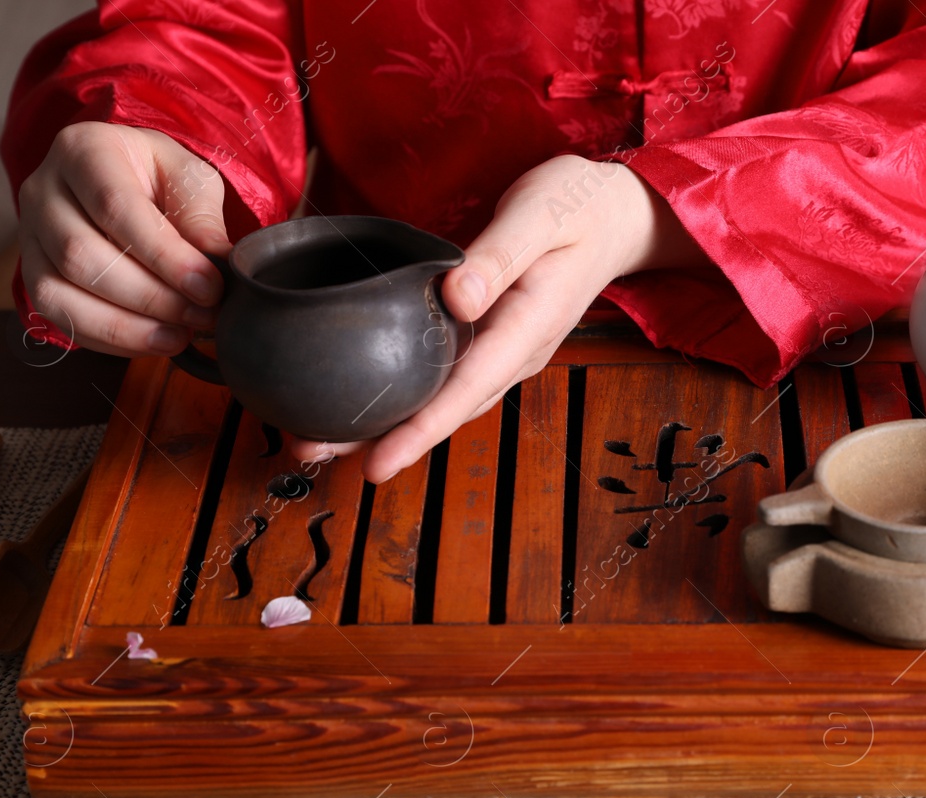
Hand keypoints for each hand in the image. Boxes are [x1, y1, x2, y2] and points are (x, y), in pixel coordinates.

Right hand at [17, 121, 229, 356]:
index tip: (209, 288)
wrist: (125, 182)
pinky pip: (59, 318)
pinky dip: (110, 339)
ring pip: (61, 292)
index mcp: (83, 150)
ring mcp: (29, 235)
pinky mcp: (31, 274)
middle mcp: (43, 190)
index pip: (115, 206)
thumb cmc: (158, 178)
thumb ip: (201, 217)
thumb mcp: (189, 179)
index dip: (164, 256)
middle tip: (203, 315)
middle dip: (150, 297)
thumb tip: (220, 263)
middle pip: (82, 255)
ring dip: (128, 325)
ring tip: (182, 334)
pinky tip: (155, 340)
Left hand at [291, 155, 704, 482]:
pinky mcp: (488, 339)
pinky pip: (441, 377)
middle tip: (310, 450)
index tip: (377, 463)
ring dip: (384, 422)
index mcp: (527, 326)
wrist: (615, 216)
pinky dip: (401, 393)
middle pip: (444, 410)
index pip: (467, 389)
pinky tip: (364, 396)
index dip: (420, 430)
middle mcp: (513, 352)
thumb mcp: (541, 214)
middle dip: (383, 437)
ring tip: (319, 435)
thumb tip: (455, 299)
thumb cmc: (578, 205)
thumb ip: (499, 256)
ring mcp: (501, 350)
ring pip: (440, 400)